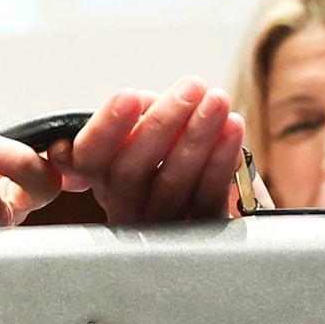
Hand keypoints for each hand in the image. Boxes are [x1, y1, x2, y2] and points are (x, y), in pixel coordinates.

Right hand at [66, 82, 247, 224]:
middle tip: (192, 87)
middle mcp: (125, 208)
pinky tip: (232, 128)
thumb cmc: (186, 157)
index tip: (129, 95)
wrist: (235, 207)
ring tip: (217, 100)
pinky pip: (207, 197)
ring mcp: (161, 228)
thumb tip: (148, 101)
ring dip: (198, 135)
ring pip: (170, 185)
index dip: (106, 127)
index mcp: (106, 179)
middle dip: (163, 122)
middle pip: (130, 171)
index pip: (89, 158)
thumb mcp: (161, 133)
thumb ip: (149, 117)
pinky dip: (222, 159)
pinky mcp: (199, 236)